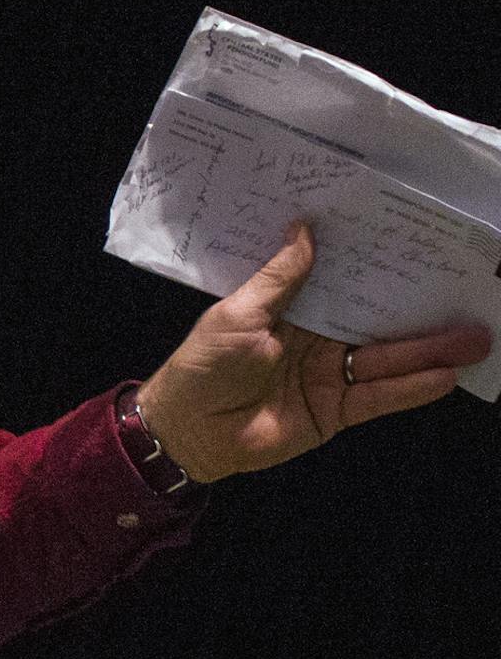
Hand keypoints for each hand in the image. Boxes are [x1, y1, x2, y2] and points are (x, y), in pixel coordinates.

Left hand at [138, 221, 491, 482]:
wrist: (187, 430)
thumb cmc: (204, 365)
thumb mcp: (238, 314)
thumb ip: (279, 279)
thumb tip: (305, 229)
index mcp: (293, 310)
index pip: (345, 284)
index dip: (378, 268)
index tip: (416, 246)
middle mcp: (318, 339)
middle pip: (378, 321)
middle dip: (422, 310)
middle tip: (466, 292)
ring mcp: (329, 376)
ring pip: (388, 359)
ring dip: (431, 350)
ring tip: (477, 337)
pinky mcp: (335, 411)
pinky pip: (379, 397)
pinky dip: (411, 388)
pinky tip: (446, 376)